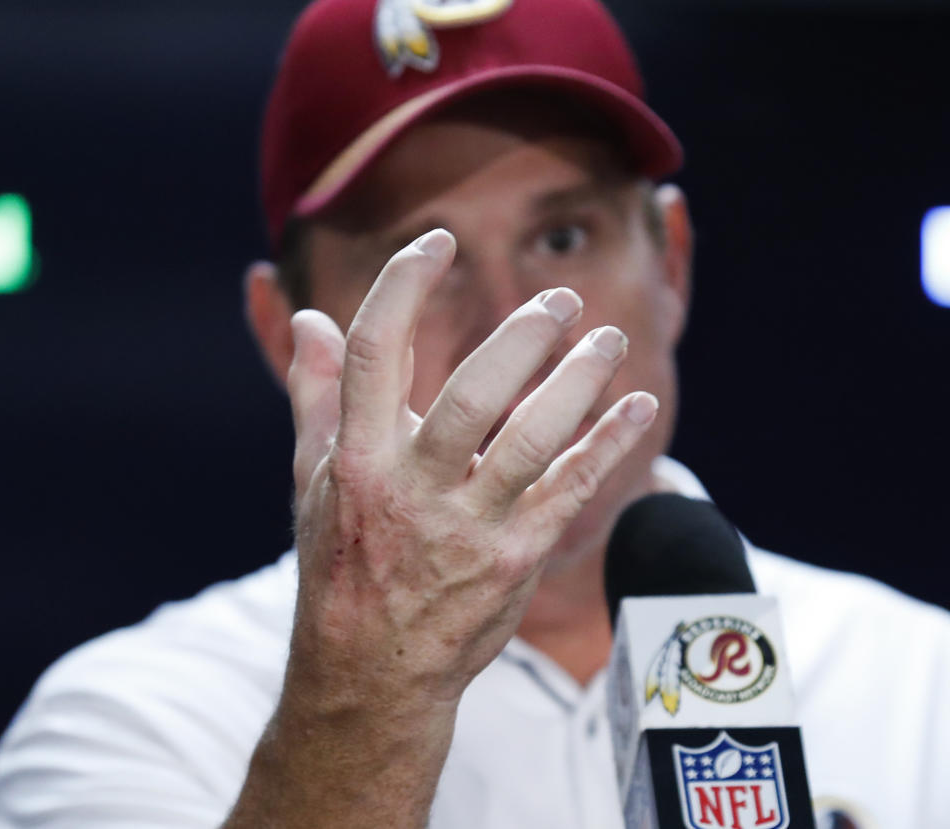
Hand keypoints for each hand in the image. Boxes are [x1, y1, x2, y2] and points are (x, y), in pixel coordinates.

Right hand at [284, 227, 658, 713]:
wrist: (372, 672)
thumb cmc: (342, 565)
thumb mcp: (313, 482)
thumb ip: (316, 397)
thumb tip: (311, 321)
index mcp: (357, 459)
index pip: (375, 352)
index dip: (404, 286)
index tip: (437, 241)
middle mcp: (411, 489)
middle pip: (473, 394)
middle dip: (522, 337)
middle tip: (561, 300)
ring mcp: (467, 527)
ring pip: (533, 439)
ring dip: (578, 382)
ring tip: (607, 340)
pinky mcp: (515, 559)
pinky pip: (571, 491)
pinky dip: (608, 445)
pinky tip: (637, 406)